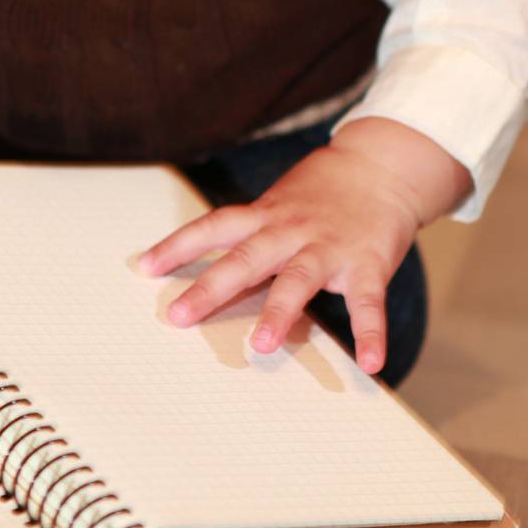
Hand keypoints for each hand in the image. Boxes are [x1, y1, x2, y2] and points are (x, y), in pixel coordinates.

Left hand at [137, 120, 470, 375]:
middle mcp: (290, 230)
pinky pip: (368, 302)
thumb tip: (216, 275)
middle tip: (179, 316)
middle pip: (245, 258)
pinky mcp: (367, 263)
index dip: (178, 245)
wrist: (382, 164)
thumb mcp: (280, 204)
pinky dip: (371, 334)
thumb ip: (253, 236)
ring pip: (298, 280)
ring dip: (279, 312)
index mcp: (265, 216)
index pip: (214, 227)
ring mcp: (328, 247)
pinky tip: (370, 362)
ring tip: (262, 347)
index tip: (145, 267)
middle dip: (211, 288)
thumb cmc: (323, 192)